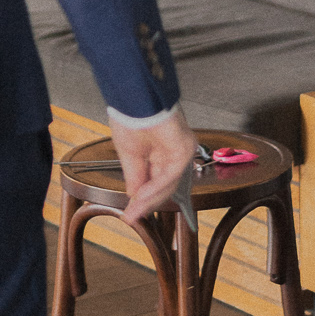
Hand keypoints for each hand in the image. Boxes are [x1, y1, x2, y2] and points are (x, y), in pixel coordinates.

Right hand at [115, 104, 196, 223]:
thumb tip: (133, 198)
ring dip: (150, 199)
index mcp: (162, 152)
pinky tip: (142, 196)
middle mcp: (174, 153)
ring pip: (168, 184)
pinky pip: (170, 175)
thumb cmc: (132, 118)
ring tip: (134, 210)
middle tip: (132, 216)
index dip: (143, 199)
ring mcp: (182, 151)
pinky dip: (155, 187)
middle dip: (147, 203)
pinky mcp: (184, 149)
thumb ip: (135, 178)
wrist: (135, 98)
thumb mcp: (130, 155)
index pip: (156, 182)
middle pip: (164, 187)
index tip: (130, 214)